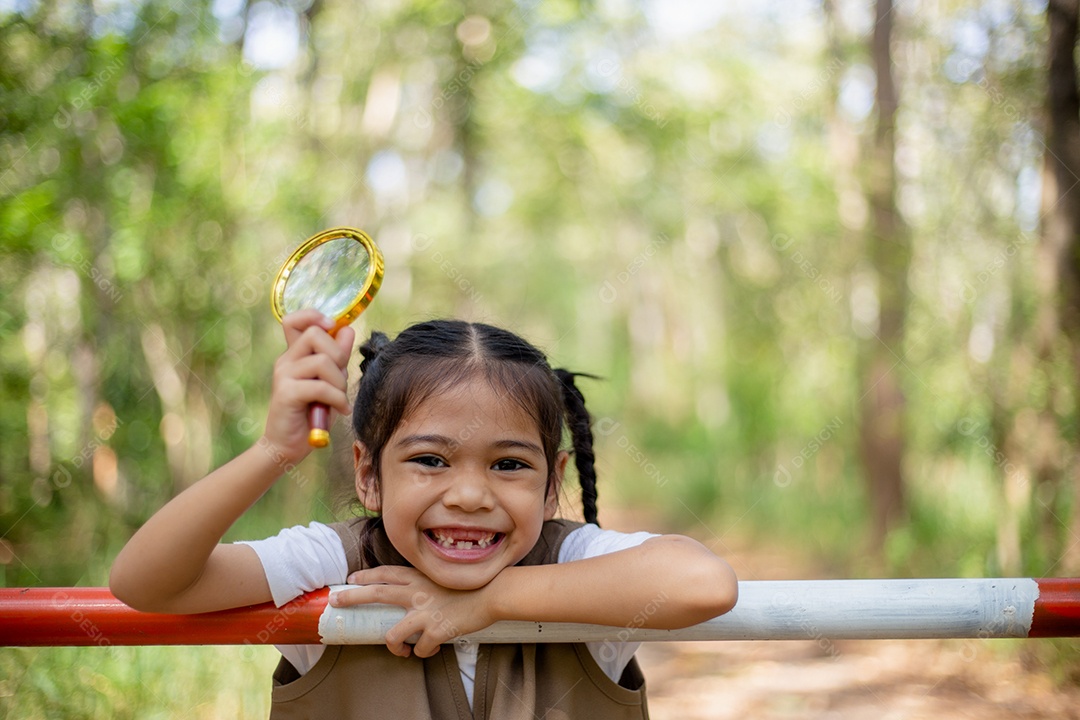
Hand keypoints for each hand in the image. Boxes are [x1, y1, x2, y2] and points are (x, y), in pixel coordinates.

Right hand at [262, 310, 354, 462]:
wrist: (287, 446)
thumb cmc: (311, 414)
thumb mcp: (330, 382)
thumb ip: (337, 358)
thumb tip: (348, 331)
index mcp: (295, 355)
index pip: (294, 320)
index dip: (314, 316)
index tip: (332, 327)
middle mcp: (286, 361)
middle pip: (315, 334)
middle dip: (338, 356)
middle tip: (341, 380)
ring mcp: (283, 375)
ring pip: (322, 361)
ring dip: (340, 382)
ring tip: (340, 399)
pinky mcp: (286, 393)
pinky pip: (320, 387)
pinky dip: (337, 399)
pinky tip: (340, 410)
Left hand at [329, 566, 495, 657]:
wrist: (493, 593)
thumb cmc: (472, 585)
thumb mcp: (445, 577)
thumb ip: (427, 584)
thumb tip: (416, 596)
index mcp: (420, 577)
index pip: (386, 573)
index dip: (366, 576)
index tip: (351, 579)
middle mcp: (418, 593)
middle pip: (377, 593)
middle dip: (353, 597)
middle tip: (336, 600)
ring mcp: (425, 613)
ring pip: (393, 634)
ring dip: (394, 646)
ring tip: (401, 649)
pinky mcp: (436, 631)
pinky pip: (421, 649)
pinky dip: (424, 652)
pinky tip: (432, 649)